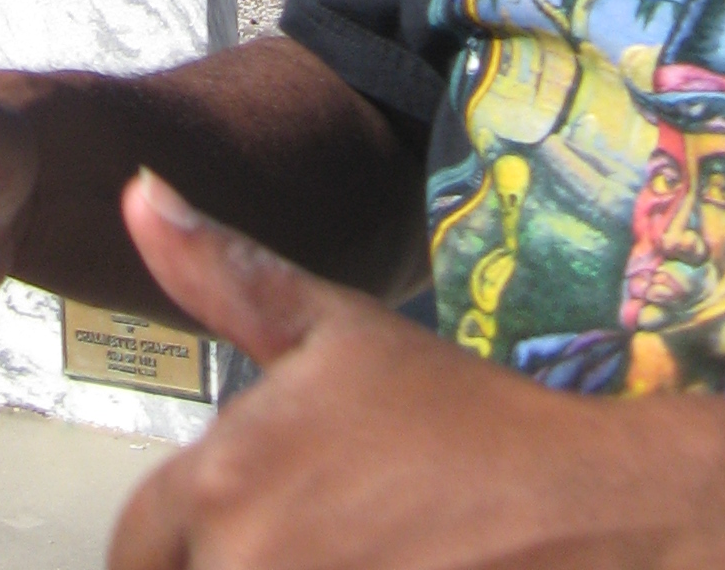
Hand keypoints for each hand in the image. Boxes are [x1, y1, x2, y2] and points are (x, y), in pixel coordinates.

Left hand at [107, 170, 710, 569]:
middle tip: (328, 541)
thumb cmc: (461, 420)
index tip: (251, 534)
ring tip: (361, 554)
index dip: (176, 546)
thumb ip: (224, 273)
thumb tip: (134, 192)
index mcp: (222, 481)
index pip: (136, 548)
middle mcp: (247, 561)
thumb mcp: (339, 332)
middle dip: (239, 564)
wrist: (590, 514)